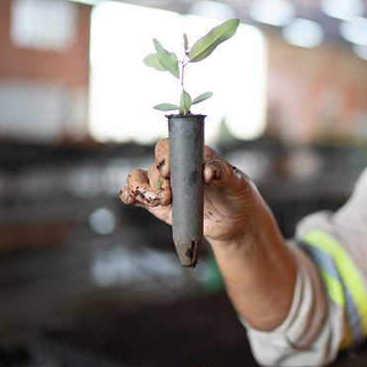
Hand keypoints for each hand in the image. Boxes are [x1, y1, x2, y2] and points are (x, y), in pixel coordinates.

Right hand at [120, 138, 263, 241]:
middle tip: (168, 197)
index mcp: (191, 155)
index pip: (168, 147)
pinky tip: (131, 200)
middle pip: (153, 166)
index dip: (163, 157)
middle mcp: (175, 168)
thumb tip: (208, 170)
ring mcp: (164, 186)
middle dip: (156, 181)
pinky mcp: (159, 204)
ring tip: (156, 202)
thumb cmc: (238, 193)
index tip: (168, 172)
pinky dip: (128, 195)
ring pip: (138, 179)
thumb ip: (224, 172)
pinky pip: (135, 195)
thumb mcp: (237, 181)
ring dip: (139, 189)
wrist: (235, 220)